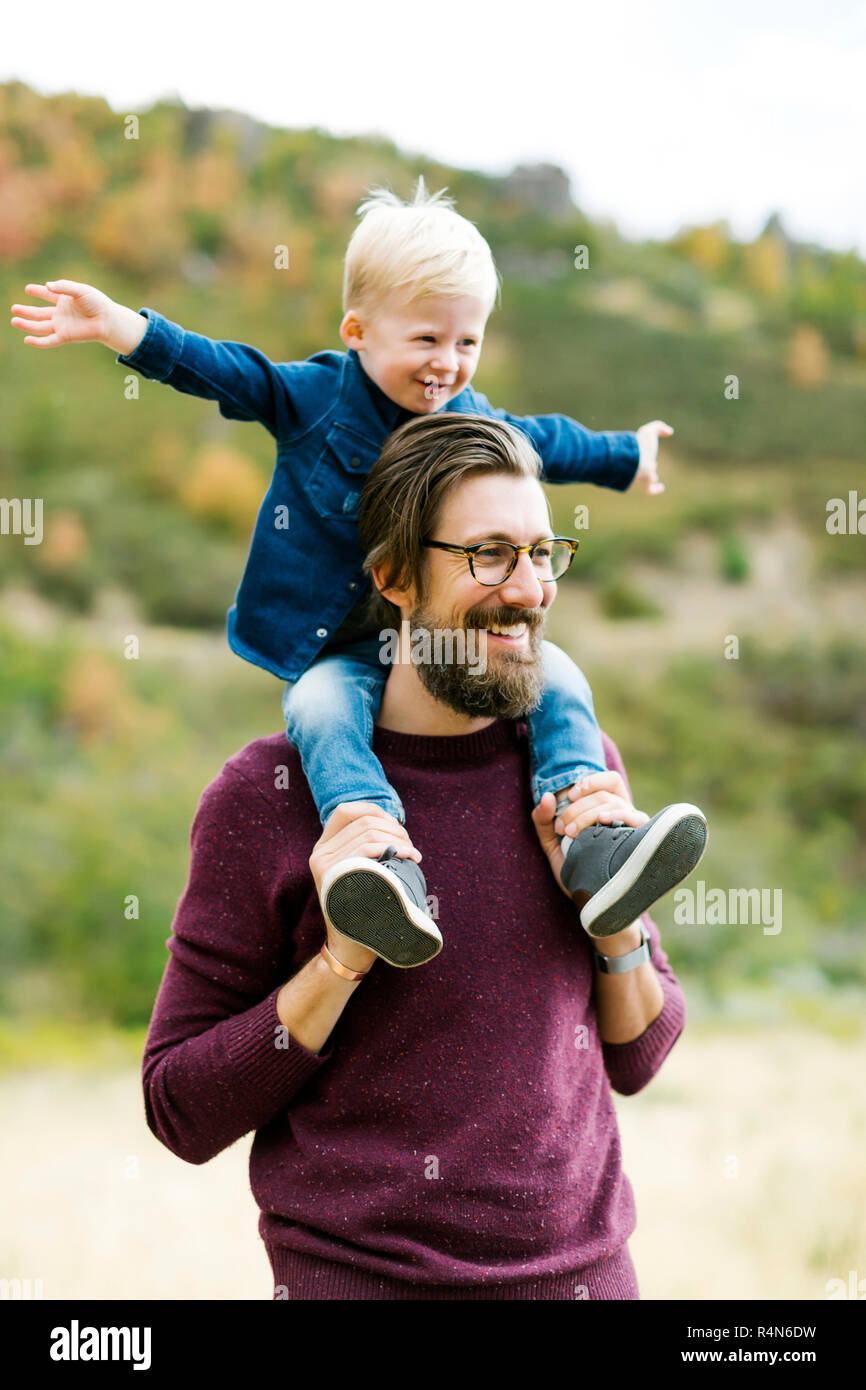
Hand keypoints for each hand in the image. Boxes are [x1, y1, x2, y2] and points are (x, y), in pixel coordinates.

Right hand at [10, 279, 116, 347]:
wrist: (107, 320)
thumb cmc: (96, 303)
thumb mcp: (80, 290)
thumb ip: (64, 287)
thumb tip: (47, 286)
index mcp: (64, 300)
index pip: (47, 294)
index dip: (38, 291)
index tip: (27, 288)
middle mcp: (61, 313)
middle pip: (39, 313)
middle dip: (26, 311)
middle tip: (13, 308)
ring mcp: (61, 325)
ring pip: (40, 326)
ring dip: (27, 324)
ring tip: (14, 321)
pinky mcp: (65, 336)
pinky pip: (49, 340)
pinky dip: (38, 342)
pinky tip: (27, 340)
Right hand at [309, 802, 421, 970]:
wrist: (350, 947)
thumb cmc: (364, 908)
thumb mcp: (360, 873)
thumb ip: (365, 849)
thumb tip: (393, 822)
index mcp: (323, 848)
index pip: (345, 811)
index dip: (373, 810)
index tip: (395, 826)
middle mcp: (319, 853)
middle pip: (363, 820)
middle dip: (395, 828)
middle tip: (410, 847)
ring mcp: (324, 864)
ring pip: (369, 831)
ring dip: (399, 838)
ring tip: (412, 854)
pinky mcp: (334, 875)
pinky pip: (366, 848)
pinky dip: (394, 847)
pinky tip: (408, 857)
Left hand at [531, 772, 648, 900]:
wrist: (591, 900)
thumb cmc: (575, 868)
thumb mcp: (552, 843)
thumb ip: (543, 820)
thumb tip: (548, 796)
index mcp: (609, 808)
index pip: (610, 780)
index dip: (590, 782)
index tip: (570, 796)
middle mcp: (625, 814)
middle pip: (605, 794)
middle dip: (578, 807)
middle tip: (563, 827)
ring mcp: (634, 827)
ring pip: (615, 804)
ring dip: (588, 813)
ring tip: (572, 832)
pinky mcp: (640, 840)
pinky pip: (634, 818)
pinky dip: (618, 814)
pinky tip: (603, 821)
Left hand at [633, 420, 672, 495]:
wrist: (635, 461)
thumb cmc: (641, 446)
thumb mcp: (649, 431)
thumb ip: (658, 427)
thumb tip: (669, 431)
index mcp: (637, 454)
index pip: (642, 454)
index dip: (646, 453)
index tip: (649, 453)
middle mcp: (638, 465)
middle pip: (643, 466)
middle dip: (647, 465)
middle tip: (651, 465)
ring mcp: (641, 476)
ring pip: (646, 478)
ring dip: (650, 477)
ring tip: (653, 478)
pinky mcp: (644, 484)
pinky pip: (649, 489)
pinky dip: (655, 489)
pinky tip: (661, 488)